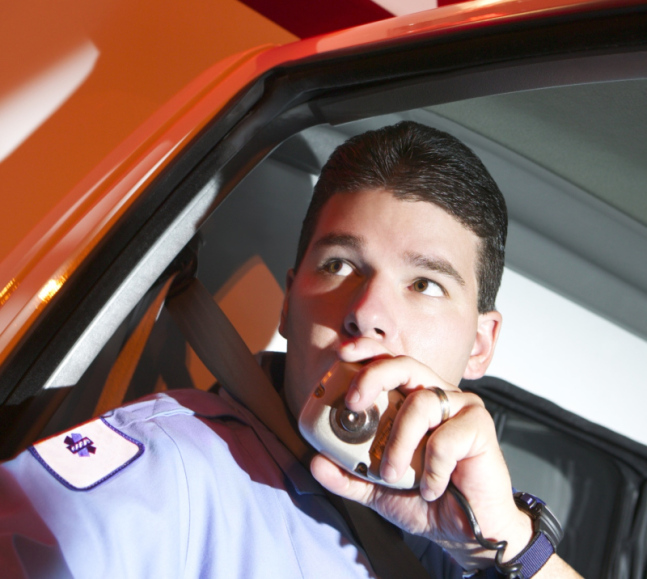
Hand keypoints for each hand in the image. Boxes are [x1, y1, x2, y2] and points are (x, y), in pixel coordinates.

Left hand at [309, 338, 532, 569]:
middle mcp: (436, 395)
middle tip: (352, 404)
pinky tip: (430, 487)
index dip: (367, 351)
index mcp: (411, 399)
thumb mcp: (375, 488)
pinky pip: (446, 438)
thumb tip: (315, 462)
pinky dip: (432, 468)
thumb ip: (347, 475)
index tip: (341, 356)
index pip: (389, 362)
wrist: (466, 531)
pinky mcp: (481, 426)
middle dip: (373, 377)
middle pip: (404, 365)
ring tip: (391, 474)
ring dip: (398, 443)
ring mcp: (461, 407)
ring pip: (420, 404)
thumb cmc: (425, 498)